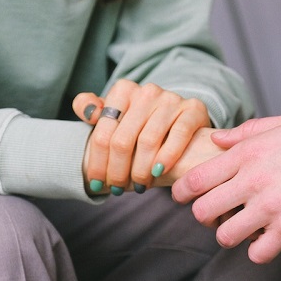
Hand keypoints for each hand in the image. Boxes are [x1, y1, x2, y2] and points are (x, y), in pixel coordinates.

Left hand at [73, 79, 209, 193]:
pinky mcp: (193, 109)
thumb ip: (91, 109)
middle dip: (117, 171)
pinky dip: (167, 157)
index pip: (103, 133)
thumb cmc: (140, 124)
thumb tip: (88, 111)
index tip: (96, 183)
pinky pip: (178, 135)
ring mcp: (171, 99)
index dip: (97, 163)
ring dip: (141, 171)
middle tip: (118, 189)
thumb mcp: (114, 116)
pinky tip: (158, 172)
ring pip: (148, 141)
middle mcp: (147, 91)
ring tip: (139, 186)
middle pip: (123, 140)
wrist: (180, 121)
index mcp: (123, 90)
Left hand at [172, 111, 280, 262]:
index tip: (183, 197)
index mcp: (251, 151)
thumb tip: (219, 138)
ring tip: (245, 230)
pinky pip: (257, 253)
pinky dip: (261, 250)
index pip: (197, 177)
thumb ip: (252, 131)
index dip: (182, 191)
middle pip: (202, 211)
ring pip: (225, 236)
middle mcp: (254, 179)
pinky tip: (271, 241)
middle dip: (205, 217)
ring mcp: (270, 206)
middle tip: (217, 216)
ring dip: (232, 235)